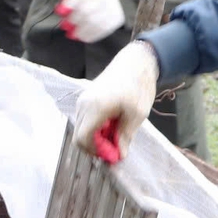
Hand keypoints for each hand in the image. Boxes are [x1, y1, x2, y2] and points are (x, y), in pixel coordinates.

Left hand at [56, 0, 126, 42]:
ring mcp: (112, 11)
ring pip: (93, 23)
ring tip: (72, 34)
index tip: (61, 11)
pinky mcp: (114, 22)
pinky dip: (90, 35)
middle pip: (87, 11)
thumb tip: (61, 6)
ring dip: (80, 31)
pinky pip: (101, 31)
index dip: (70, 4)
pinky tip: (82, 37)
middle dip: (73, 20)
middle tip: (65, 26)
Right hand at [72, 41, 157, 160]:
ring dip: (95, 138)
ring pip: (81, 129)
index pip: (83, 138)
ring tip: (116, 135)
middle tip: (115, 148)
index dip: (96, 151)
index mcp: (96, 107)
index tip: (112, 154)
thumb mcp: (137, 114)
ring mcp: (82, 101)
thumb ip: (125, 136)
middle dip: (96, 147)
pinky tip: (111, 126)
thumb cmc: (138, 86)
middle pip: (79, 136)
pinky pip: (84, 121)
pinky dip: (94, 128)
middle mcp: (84, 104)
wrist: (135, 62)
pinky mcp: (84, 99)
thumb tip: (119, 155)